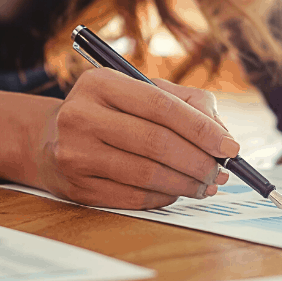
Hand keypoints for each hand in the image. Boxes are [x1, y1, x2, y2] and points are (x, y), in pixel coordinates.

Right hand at [34, 69, 234, 208]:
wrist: (51, 141)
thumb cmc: (110, 114)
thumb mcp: (139, 92)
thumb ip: (187, 103)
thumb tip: (223, 136)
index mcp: (99, 83)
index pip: (160, 106)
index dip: (201, 129)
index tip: (230, 147)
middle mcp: (80, 115)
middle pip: (156, 143)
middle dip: (199, 161)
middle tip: (222, 172)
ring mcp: (74, 153)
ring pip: (147, 174)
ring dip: (186, 183)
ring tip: (206, 184)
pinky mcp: (76, 187)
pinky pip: (133, 197)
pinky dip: (164, 197)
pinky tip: (177, 192)